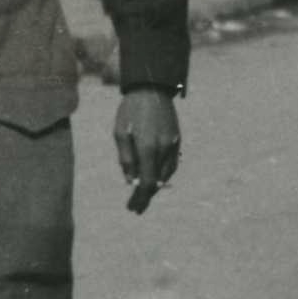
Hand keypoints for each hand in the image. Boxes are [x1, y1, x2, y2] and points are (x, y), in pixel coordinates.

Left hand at [114, 88, 180, 211]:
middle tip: (136, 208)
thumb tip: (130, 181)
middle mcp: (164, 149)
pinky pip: (171, 164)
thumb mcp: (120, 134)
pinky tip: (154, 178)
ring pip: (165, 174)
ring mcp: (173, 145)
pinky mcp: (177, 140)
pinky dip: (163, 174)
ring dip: (155, 186)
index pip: (145, 182)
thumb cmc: (130, 111)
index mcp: (148, 148)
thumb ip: (126, 159)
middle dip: (146, 197)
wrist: (152, 90)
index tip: (132, 208)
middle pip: (157, 181)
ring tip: (142, 196)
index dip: (139, 198)